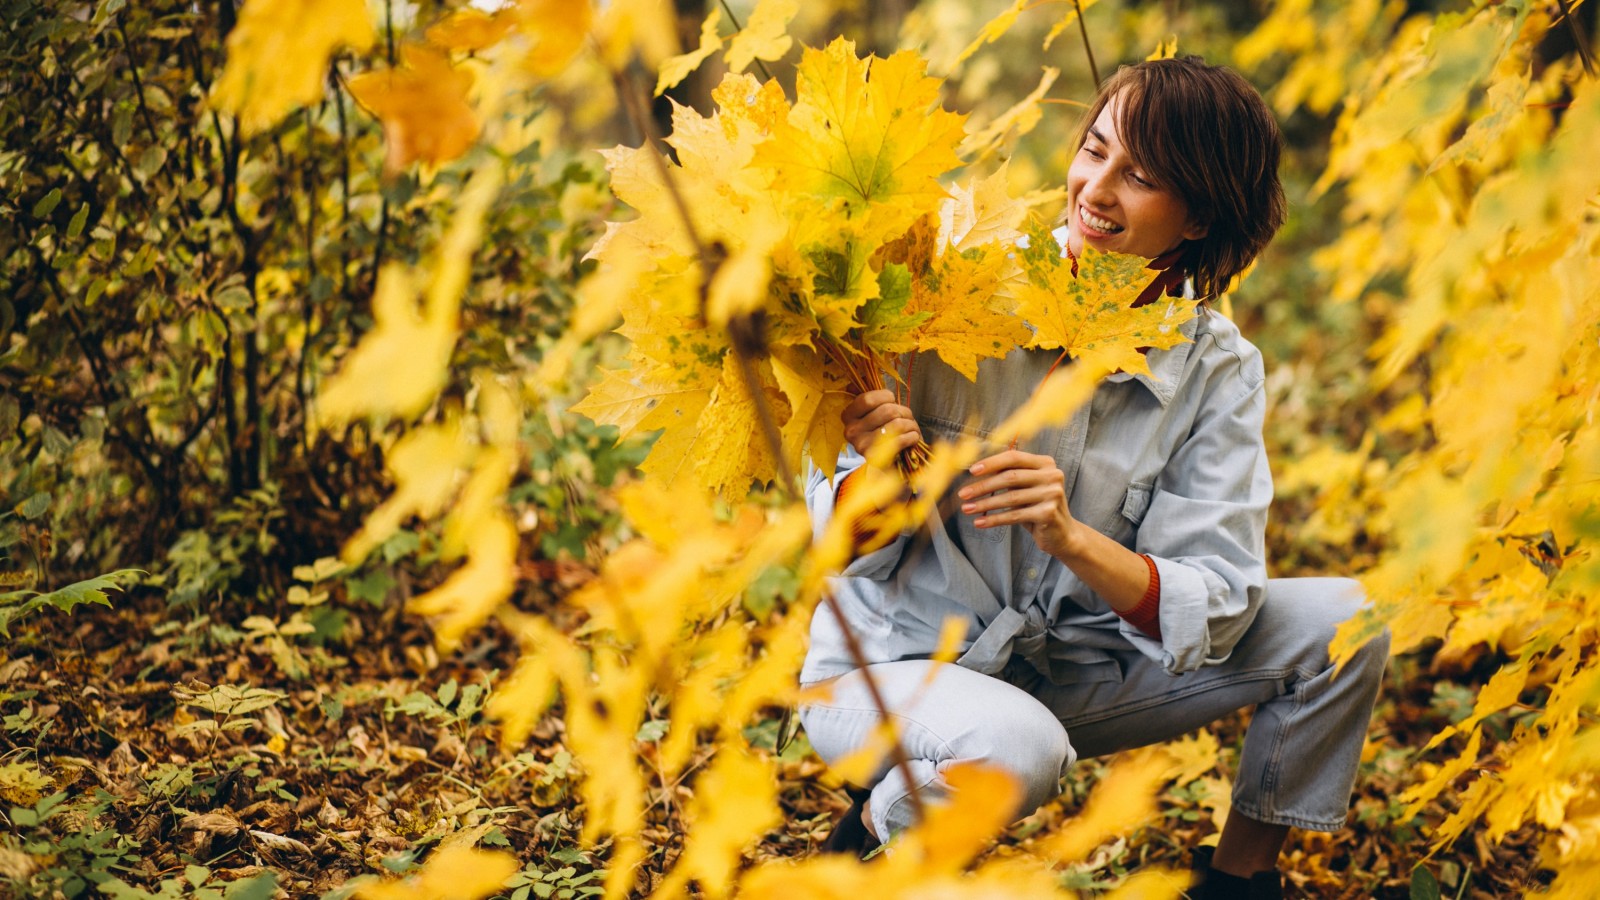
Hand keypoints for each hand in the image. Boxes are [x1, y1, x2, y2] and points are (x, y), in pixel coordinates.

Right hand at [842, 389, 921, 459]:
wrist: (886, 463)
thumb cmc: (883, 430)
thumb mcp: (874, 411)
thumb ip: (869, 394)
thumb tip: (863, 373)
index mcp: (848, 416)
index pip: (868, 399)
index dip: (886, 396)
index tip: (892, 400)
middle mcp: (850, 431)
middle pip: (887, 410)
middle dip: (904, 412)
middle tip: (906, 417)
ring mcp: (861, 446)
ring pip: (897, 424)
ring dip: (911, 424)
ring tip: (911, 428)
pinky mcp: (876, 458)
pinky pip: (901, 439)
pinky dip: (913, 436)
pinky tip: (912, 438)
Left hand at [957, 449, 1082, 559]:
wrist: (1062, 534)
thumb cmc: (1037, 507)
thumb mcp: (1025, 488)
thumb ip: (1008, 476)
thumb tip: (975, 470)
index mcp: (1046, 463)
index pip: (1014, 457)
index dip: (991, 463)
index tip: (971, 471)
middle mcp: (1052, 475)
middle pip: (1010, 477)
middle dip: (983, 486)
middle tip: (963, 494)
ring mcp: (1052, 494)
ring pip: (1010, 498)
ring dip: (985, 504)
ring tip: (967, 509)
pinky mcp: (1048, 513)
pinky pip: (1014, 516)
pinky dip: (994, 519)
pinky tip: (979, 522)